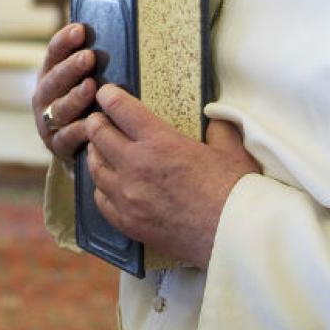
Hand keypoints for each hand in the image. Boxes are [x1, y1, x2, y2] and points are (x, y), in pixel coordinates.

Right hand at [31, 23, 96, 160]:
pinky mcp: (57, 146)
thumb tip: (111, 35)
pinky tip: (90, 123)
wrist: (80, 146)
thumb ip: (90, 64)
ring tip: (91, 86)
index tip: (80, 30)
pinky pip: (67, 137)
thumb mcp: (86, 81)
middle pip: (54, 80)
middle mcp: (44, 97)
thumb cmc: (88, 105)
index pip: (54, 53)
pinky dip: (78, 130)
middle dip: (71, 67)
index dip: (64, 41)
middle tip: (89, 57)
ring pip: (60, 108)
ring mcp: (48, 122)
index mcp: (50, 75)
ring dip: (75, 96)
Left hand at [82, 85, 260, 268]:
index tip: (105, 93)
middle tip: (98, 119)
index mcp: (159, 142)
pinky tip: (106, 183)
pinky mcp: (128, 222)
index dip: (109, 96)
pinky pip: (100, 200)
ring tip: (99, 148)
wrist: (234, 236)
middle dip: (96, 123)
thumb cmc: (235, 192)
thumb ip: (217, 127)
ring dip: (95, 154)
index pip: (121, 109)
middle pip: (98, 135)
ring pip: (94, 167)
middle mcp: (136, 167)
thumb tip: (213, 117)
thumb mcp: (230, 148)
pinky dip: (100, 188)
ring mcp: (128, 197)